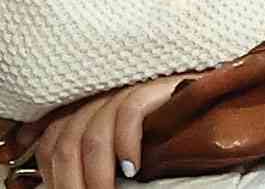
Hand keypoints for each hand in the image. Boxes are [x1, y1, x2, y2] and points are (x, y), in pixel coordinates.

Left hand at [10, 75, 192, 188]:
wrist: (212, 101)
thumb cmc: (165, 130)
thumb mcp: (119, 149)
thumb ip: (93, 157)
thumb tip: (61, 183)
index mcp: (85, 108)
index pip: (51, 140)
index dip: (52, 175)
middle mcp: (101, 95)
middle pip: (67, 141)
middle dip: (71, 182)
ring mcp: (126, 88)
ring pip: (93, 133)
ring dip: (97, 175)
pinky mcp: (154, 85)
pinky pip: (130, 113)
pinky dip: (126, 145)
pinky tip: (133, 167)